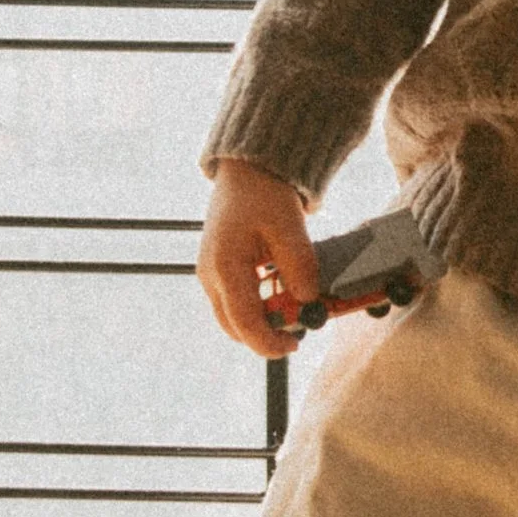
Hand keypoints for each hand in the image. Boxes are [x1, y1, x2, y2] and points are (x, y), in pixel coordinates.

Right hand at [198, 158, 320, 355]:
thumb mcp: (290, 229)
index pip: (244, 322)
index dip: (269, 342)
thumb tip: (308, 304)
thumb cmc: (264, 195)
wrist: (246, 172)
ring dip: (260, 323)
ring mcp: (209, 274)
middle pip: (234, 327)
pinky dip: (254, 308)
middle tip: (297, 333)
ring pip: (232, 318)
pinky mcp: (215, 271)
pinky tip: (277, 297)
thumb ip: (300, 269)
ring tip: (290, 312)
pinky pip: (233, 302)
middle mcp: (210, 275)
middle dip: (264, 336)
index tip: (295, 344)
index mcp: (224, 266)